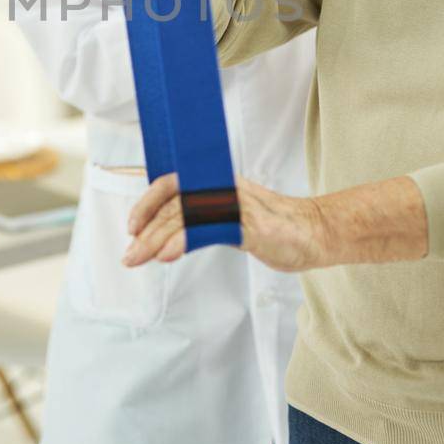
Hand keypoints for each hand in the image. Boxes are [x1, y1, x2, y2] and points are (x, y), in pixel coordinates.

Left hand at [123, 173, 332, 272]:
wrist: (316, 233)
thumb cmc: (272, 230)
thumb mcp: (231, 222)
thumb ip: (203, 222)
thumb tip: (166, 237)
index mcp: (217, 185)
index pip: (171, 186)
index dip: (146, 203)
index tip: (131, 228)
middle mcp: (224, 190)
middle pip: (173, 206)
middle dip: (145, 232)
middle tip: (128, 256)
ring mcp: (238, 206)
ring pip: (186, 217)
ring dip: (157, 239)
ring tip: (137, 258)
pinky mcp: (251, 226)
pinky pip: (211, 230)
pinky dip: (185, 241)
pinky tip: (168, 255)